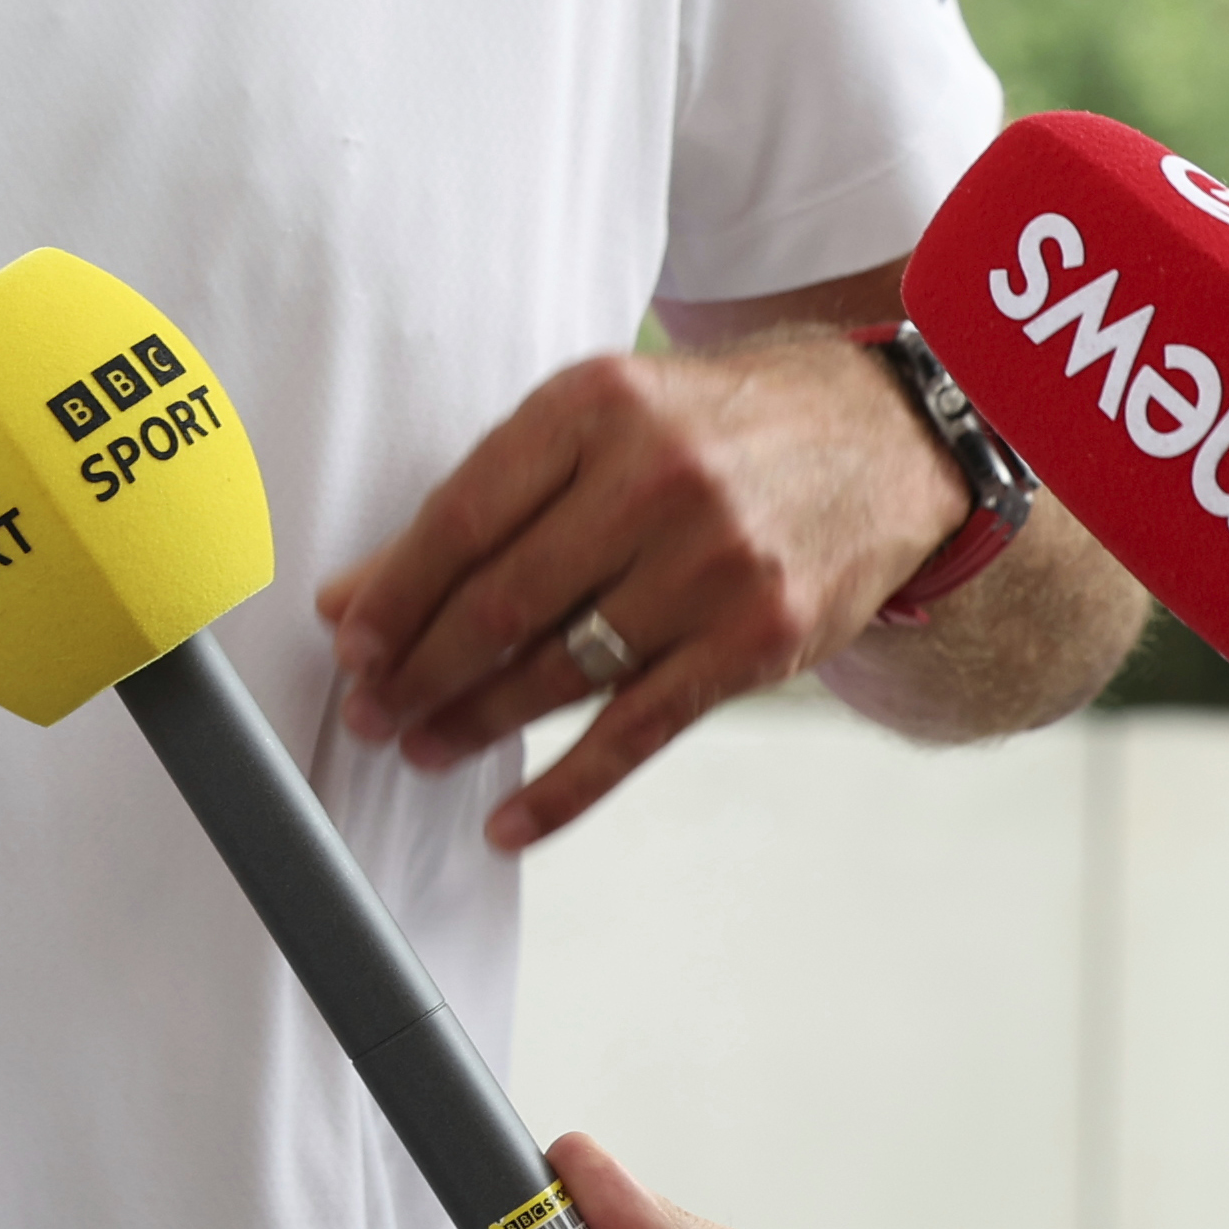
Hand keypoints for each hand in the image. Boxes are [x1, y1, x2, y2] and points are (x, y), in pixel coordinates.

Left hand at [315, 324, 951, 848]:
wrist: (880, 441)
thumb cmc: (711, 431)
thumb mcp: (596, 426)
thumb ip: (482, 503)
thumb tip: (353, 598)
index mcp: (595, 407)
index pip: (463, 516)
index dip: (395, 594)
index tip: (349, 644)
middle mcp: (656, 481)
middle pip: (504, 600)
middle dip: (420, 669)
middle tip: (370, 710)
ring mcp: (714, 566)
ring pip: (561, 671)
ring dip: (474, 722)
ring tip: (422, 746)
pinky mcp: (756, 641)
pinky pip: (637, 732)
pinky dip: (565, 789)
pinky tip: (510, 821)